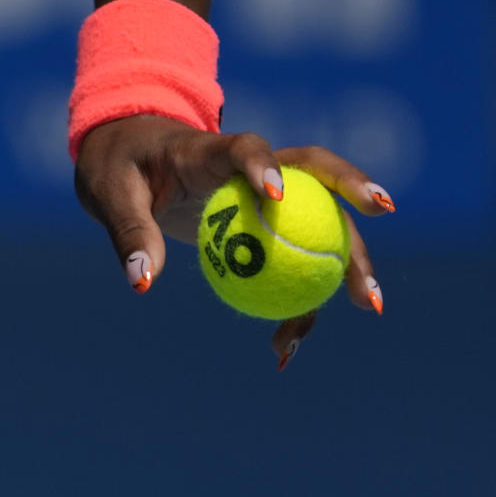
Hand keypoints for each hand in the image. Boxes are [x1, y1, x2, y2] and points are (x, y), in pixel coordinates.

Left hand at [74, 115, 395, 368]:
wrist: (135, 158)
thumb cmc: (122, 167)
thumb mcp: (112, 193)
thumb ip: (131, 232)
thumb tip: (143, 281)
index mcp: (213, 149)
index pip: (248, 147)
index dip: (266, 165)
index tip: (278, 194)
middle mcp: (257, 169)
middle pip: (317, 177)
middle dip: (355, 194)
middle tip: (383, 215)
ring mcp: (275, 197)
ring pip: (325, 223)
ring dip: (351, 260)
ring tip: (372, 305)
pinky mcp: (274, 225)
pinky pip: (297, 263)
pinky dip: (298, 303)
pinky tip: (287, 348)